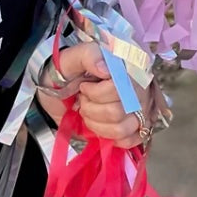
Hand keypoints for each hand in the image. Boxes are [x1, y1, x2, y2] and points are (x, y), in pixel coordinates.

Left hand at [36, 41, 156, 149]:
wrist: (56, 91)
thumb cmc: (66, 73)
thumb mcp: (71, 58)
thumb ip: (88, 56)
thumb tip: (105, 69)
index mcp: (127, 68)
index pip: (120, 89)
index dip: (96, 93)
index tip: (83, 86)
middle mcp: (139, 89)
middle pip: (119, 112)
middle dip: (91, 109)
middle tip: (83, 100)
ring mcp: (139, 110)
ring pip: (122, 129)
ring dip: (97, 124)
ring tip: (88, 112)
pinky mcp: (135, 127)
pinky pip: (130, 140)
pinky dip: (110, 136)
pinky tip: (100, 125)